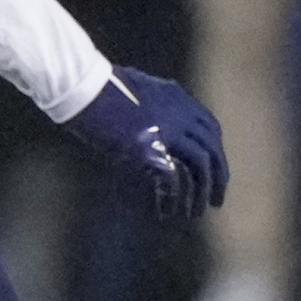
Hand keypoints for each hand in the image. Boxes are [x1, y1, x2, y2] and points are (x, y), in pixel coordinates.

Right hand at [67, 66, 227, 221]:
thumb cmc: (97, 87)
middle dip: (218, 177)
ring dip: (202, 191)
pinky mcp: (152, 148)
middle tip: (216, 199)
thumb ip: (149, 101)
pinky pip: (173, 179)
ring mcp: (168, 130)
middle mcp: (179, 113)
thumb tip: (149, 118)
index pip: (210, 127)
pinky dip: (172, 197)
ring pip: (200, 165)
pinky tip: (167, 211)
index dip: (215, 151)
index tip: (213, 169)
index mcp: (176, 97)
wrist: (82, 88)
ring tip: (196, 212)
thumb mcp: (133, 87)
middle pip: (212, 148)